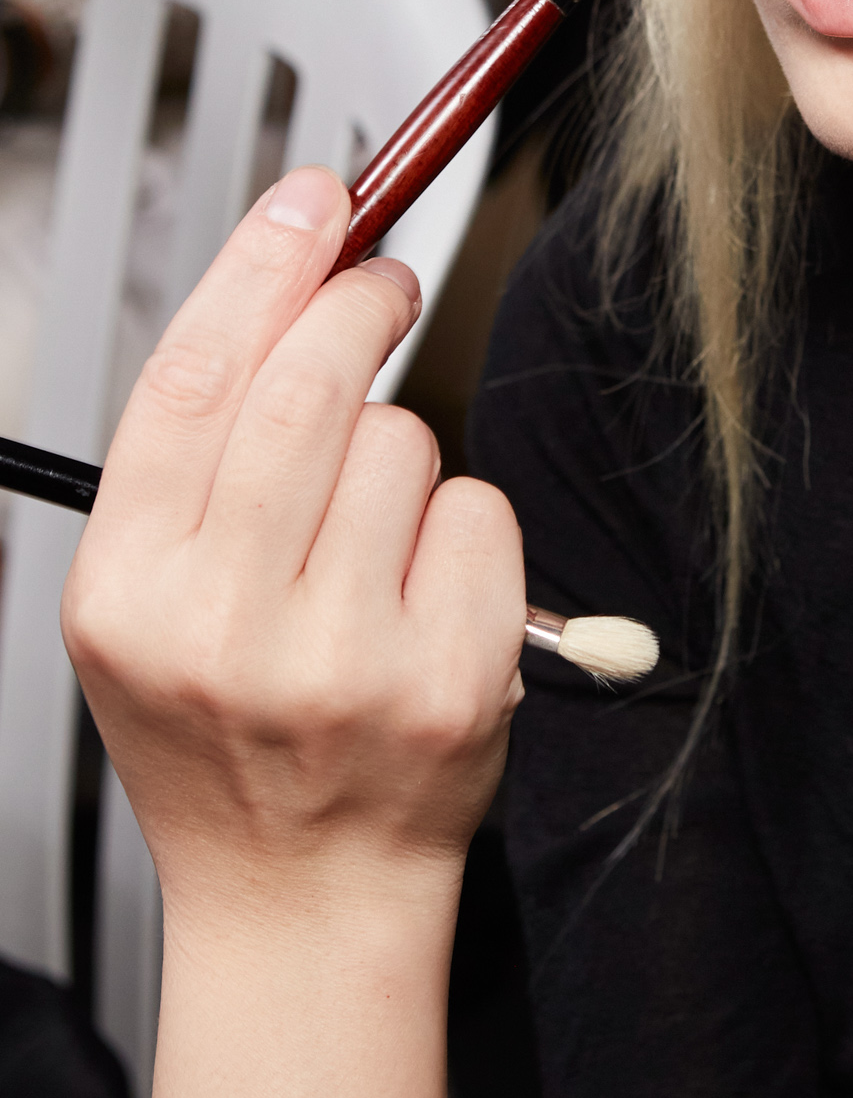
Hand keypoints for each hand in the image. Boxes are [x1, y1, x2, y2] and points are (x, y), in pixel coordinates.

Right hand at [62, 166, 524, 930]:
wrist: (301, 901)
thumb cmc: (229, 736)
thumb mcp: (146, 608)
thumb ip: (193, 458)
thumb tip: (283, 275)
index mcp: (129, 595)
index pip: (193, 380)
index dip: (260, 265)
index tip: (314, 196)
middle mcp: (224, 629)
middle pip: (308, 388)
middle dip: (358, 304)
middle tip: (382, 281)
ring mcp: (342, 660)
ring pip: (404, 442)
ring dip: (402, 454)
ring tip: (367, 542)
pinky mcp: (448, 680)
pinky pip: (479, 510)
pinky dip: (463, 528)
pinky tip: (422, 594)